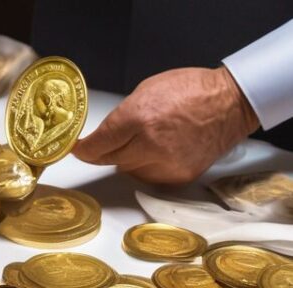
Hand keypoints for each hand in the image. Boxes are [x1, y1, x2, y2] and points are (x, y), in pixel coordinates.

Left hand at [72, 67, 259, 183]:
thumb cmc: (191, 91)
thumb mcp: (147, 91)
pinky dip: (146, 166)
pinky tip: (158, 150)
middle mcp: (149, 145)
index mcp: (139, 118)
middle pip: (109, 160)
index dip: (83, 149)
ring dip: (127, 158)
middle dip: (103, 152)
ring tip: (144, 140)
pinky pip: (148, 176)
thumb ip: (122, 116)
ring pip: (128, 170)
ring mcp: (165, 164)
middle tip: (103, 145)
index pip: (98, 144)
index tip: (77, 149)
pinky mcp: (177, 177)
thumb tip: (104, 135)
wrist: (230, 104)